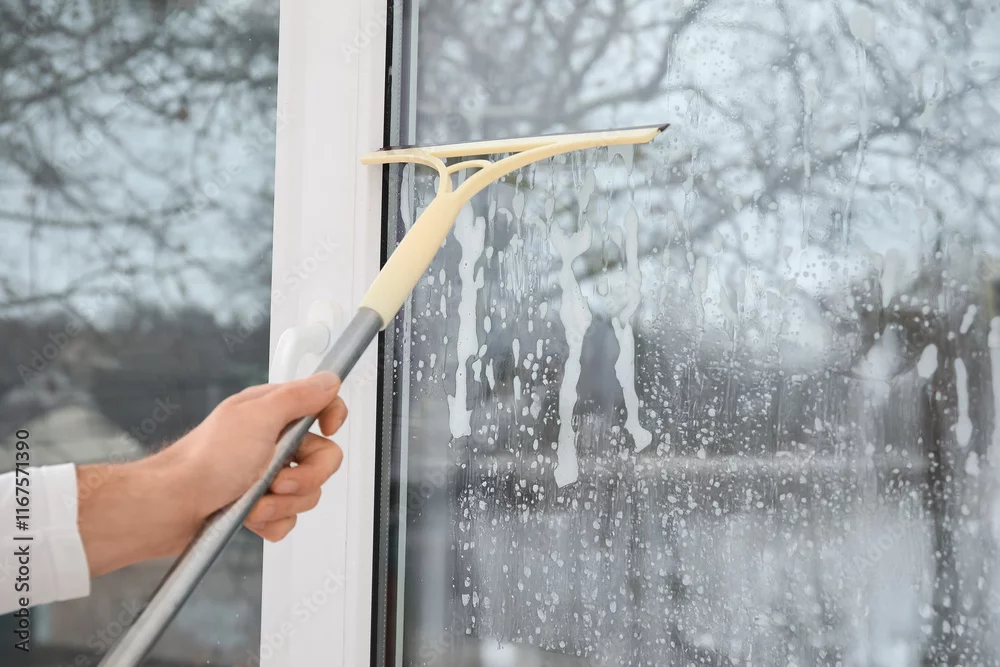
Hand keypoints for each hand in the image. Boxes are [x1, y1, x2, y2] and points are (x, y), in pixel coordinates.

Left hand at [77, 372, 346, 576]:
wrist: (170, 507)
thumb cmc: (205, 461)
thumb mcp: (258, 417)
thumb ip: (299, 396)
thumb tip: (329, 379)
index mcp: (273, 413)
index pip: (323, 406)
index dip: (332, 418)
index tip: (326, 429)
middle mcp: (272, 442)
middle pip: (323, 458)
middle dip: (304, 477)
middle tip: (277, 480)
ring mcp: (266, 476)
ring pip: (307, 493)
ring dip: (282, 503)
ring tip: (253, 501)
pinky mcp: (259, 506)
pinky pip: (288, 518)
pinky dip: (272, 522)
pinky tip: (250, 517)